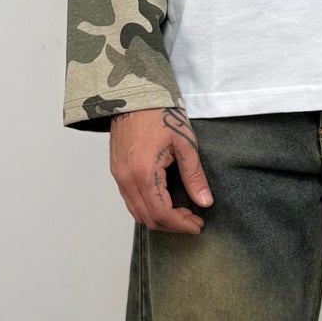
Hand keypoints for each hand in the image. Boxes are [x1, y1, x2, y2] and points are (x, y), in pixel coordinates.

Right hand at [109, 106, 213, 233]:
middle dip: (172, 225)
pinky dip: (148, 208)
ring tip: (181, 213)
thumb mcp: (185, 144)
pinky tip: (165, 201)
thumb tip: (204, 201)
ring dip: (159, 218)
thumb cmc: (159, 113)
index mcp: (144, 173)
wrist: (134, 95)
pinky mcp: (117, 172)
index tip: (198, 225)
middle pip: (148, 218)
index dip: (182, 224)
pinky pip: (130, 200)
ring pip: (137, 212)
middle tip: (193, 220)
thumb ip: (194, 176)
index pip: (162, 213)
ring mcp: (118, 176)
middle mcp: (126, 179)